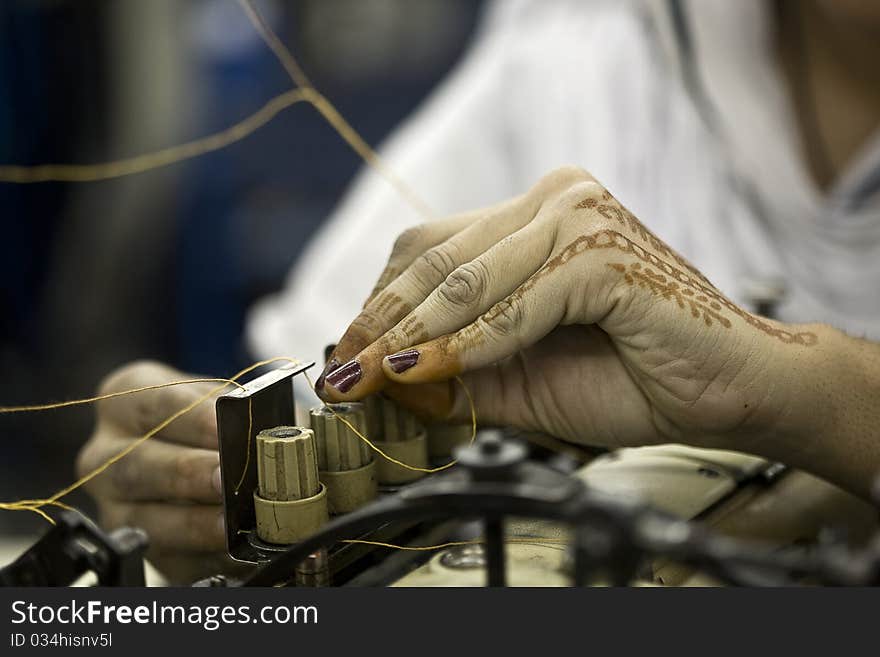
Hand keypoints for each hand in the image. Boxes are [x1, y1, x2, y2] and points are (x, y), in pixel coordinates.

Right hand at [76, 360, 230, 582]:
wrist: (193, 446)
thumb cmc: (210, 416)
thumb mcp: (218, 399)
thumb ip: (239, 413)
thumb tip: (273, 436)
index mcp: (126, 399)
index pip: (155, 404)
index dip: (192, 418)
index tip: (223, 428)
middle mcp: (106, 454)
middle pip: (137, 466)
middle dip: (186, 474)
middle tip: (225, 479)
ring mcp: (113, 506)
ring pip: (142, 521)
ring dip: (192, 525)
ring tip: (231, 525)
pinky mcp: (138, 548)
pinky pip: (165, 561)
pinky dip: (203, 560)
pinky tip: (235, 554)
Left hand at [315, 167, 821, 452]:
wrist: (729, 392)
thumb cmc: (632, 379)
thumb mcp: (519, 375)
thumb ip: (455, 369)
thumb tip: (380, 378)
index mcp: (535, 214)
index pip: (428, 249)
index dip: (380, 305)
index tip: (346, 359)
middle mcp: (556, 199)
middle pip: (435, 258)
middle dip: (381, 324)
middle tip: (343, 376)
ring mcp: (581, 218)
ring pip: (466, 279)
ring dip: (413, 337)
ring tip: (371, 380)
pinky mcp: (604, 254)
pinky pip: (515, 306)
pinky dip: (468, 346)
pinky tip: (429, 374)